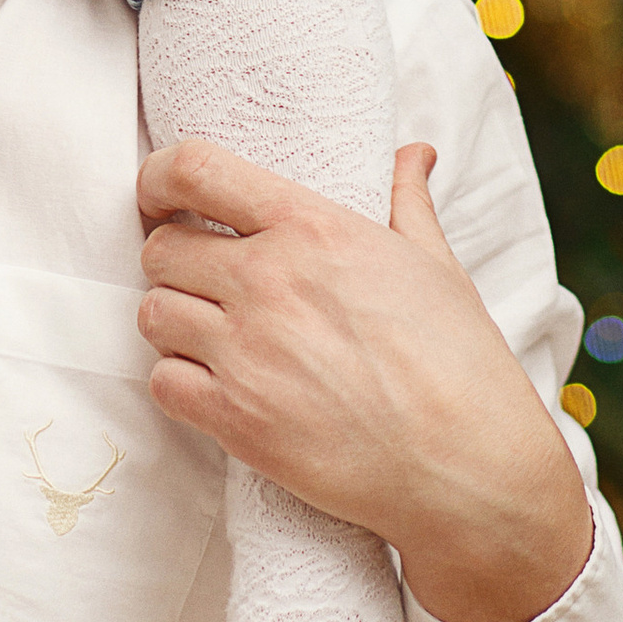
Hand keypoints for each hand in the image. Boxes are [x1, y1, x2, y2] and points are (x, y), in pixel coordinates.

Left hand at [136, 139, 593, 621]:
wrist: (469, 467)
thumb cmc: (460, 364)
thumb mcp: (436, 266)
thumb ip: (406, 201)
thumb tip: (411, 154)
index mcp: (312, 228)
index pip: (195, 169)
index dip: (159, 178)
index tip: (160, 195)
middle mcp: (268, 280)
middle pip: (161, 248)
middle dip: (175, 262)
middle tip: (203, 283)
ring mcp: (246, 351)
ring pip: (153, 313)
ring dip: (173, 323)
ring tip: (211, 337)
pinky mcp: (236, 419)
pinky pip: (162, 383)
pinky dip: (178, 384)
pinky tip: (214, 388)